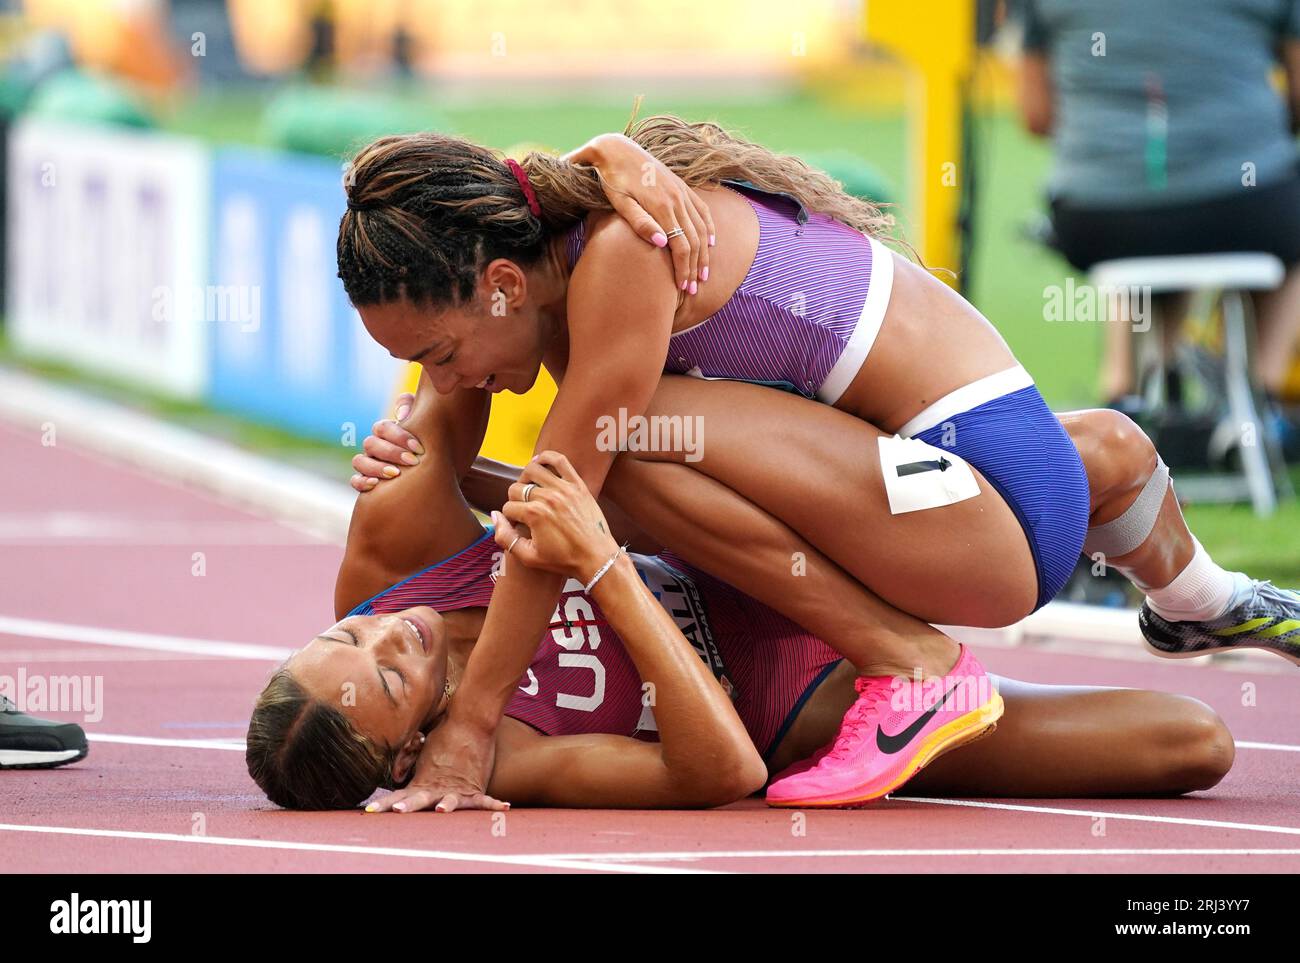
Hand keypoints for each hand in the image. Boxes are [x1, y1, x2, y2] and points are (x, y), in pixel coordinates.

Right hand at [351, 392, 424, 492]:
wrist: (435, 471)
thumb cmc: (429, 443)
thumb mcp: (426, 424)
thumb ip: (413, 408)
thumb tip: (402, 415)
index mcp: (386, 432)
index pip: (382, 428)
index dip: (398, 436)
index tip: (418, 448)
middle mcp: (374, 447)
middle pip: (370, 444)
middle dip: (391, 452)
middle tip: (412, 461)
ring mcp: (368, 464)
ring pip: (359, 461)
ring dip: (376, 467)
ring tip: (396, 473)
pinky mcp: (365, 481)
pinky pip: (355, 481)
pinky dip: (362, 482)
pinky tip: (376, 484)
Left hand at [364, 715, 506, 813]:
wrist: (470, 721)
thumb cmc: (445, 736)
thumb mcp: (423, 754)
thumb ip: (411, 768)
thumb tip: (397, 772)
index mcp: (422, 782)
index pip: (400, 795)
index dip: (385, 804)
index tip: (370, 811)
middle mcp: (437, 787)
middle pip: (419, 800)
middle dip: (408, 806)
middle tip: (398, 810)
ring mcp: (457, 788)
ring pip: (451, 801)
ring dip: (447, 806)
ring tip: (443, 810)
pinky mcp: (476, 785)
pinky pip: (485, 799)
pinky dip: (494, 805)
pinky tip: (503, 809)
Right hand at [492, 450, 618, 582]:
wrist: (596, 557)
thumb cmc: (563, 560)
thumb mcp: (529, 557)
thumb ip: (505, 538)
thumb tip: (495, 515)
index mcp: (534, 515)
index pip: (508, 507)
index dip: (510, 518)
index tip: (518, 525)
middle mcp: (547, 498)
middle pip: (516, 488)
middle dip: (515, 500)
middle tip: (523, 510)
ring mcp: (564, 489)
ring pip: (532, 470)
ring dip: (525, 478)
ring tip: (529, 490)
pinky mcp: (577, 484)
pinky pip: (559, 460)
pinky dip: (546, 458)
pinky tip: (539, 465)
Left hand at [567, 133, 715, 294]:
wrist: (616, 149)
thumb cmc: (612, 180)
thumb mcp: (620, 202)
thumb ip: (640, 222)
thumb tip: (661, 244)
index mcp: (661, 206)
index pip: (680, 245)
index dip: (683, 269)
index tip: (682, 288)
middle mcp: (676, 199)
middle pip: (693, 240)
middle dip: (695, 267)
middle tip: (693, 290)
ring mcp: (682, 192)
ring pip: (700, 228)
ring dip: (704, 253)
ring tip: (703, 274)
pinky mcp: (682, 186)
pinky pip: (702, 210)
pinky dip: (709, 228)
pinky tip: (711, 243)